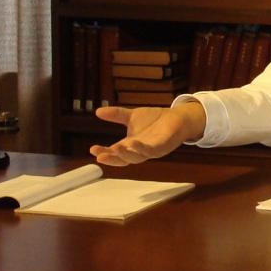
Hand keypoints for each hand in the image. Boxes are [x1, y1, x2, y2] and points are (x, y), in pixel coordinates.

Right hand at [89, 102, 205, 166]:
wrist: (178, 117)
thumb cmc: (155, 119)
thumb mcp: (132, 116)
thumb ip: (116, 115)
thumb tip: (97, 111)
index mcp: (130, 145)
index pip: (115, 153)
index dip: (104, 153)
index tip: (92, 149)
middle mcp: (139, 151)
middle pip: (123, 159)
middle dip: (112, 158)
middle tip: (99, 156)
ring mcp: (151, 150)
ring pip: (137, 158)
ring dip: (126, 154)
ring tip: (115, 148)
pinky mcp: (163, 146)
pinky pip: (151, 151)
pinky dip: (142, 149)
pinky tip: (133, 143)